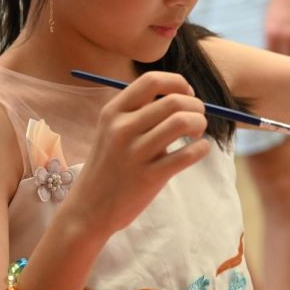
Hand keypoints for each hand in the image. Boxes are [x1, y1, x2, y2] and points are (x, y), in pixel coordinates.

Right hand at [62, 72, 209, 240]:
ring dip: (199, 123)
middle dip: (195, 105)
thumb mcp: (111, 132)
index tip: (187, 93)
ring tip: (199, 132)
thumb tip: (181, 96)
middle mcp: (122, 129)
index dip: (177, 83)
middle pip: (172, 101)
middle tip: (199, 115)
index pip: (151, 81)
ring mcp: (135, 153)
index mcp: (113, 112)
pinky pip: (186, 155)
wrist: (88, 209)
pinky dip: (201, 148)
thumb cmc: (108, 166)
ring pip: (181, 123)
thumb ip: (139, 113)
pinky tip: (201, 149)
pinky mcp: (149, 177)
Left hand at [265, 0, 289, 56]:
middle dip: (285, 58)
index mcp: (271, 32)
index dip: (273, 58)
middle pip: (285, 58)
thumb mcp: (269, 18)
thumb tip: (271, 51)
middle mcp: (284, 36)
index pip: (271, 55)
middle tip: (286, 56)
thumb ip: (271, 35)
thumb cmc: (281, 0)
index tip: (275, 58)